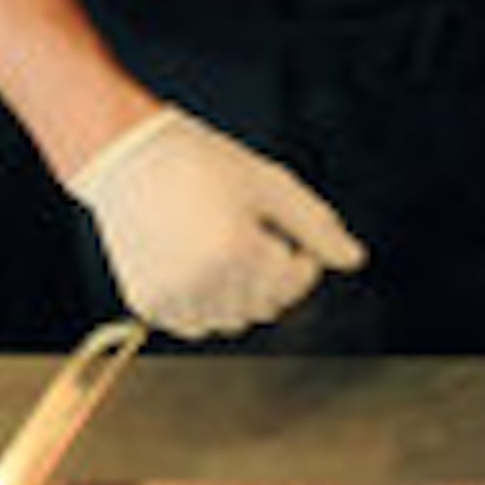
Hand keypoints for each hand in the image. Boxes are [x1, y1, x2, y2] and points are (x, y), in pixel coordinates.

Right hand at [63, 105, 364, 338]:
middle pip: (264, 307)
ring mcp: (171, 296)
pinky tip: (198, 265)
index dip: (302, 261)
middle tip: (253, 237)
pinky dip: (204, 304)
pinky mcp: (146, 303)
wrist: (130, 159)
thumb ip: (316, 226)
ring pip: (230, 322)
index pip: (293, 284)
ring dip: (238, 294)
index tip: (288, 237)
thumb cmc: (204, 164)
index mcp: (237, 250)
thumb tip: (354, 260)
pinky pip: (194, 324)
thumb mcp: (270, 184)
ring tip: (223, 248)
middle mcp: (203, 281)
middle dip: (270, 278)